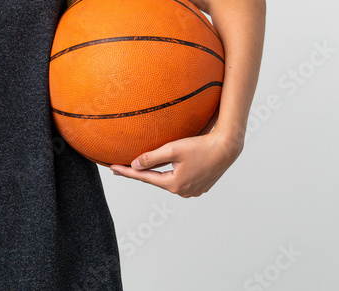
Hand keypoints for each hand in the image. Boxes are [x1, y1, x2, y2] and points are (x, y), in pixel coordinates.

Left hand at [109, 128, 243, 197]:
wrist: (227, 148)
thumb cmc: (201, 146)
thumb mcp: (172, 149)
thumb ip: (151, 158)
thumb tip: (134, 164)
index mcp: (174, 184)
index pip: (144, 177)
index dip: (126, 172)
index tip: (112, 168)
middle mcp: (183, 191)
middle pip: (155, 180)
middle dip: (139, 173)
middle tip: (120, 168)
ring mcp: (193, 191)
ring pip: (168, 181)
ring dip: (157, 174)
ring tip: (143, 168)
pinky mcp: (201, 186)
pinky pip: (180, 180)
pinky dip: (172, 175)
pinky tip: (168, 169)